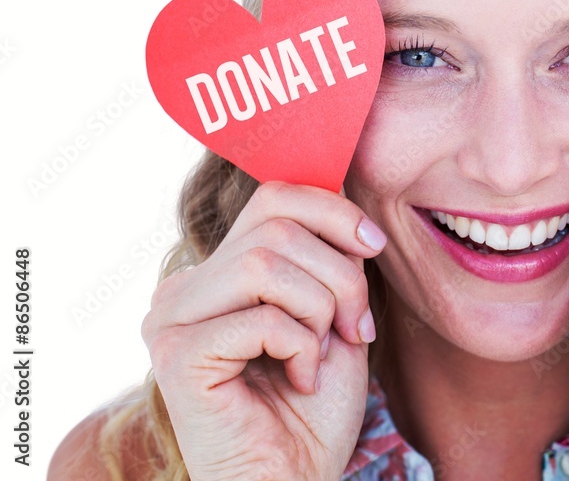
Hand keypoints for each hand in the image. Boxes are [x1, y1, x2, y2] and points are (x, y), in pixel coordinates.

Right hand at [141, 181, 385, 480]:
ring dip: (319, 308)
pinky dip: (300, 346)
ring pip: (265, 264)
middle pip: (277, 225)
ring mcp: (171, 319)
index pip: (274, 196)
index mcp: (217, 269)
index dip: (333, 211)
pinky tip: (299, 379)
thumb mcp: (331, 306)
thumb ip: (325, 251)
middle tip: (356, 326)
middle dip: (339, 273)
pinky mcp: (175, 356)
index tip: (374, 246)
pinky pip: (259, 318)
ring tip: (323, 351)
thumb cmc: (316, 403)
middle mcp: (184, 287)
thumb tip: (340, 188)